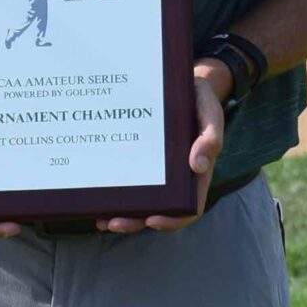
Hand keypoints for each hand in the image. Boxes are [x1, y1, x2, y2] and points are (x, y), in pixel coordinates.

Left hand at [96, 64, 225, 234]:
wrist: (185, 82)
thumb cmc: (200, 101)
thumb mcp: (210, 115)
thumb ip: (210, 138)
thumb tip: (198, 166)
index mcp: (196, 175)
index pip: (187, 208)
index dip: (171, 220)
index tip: (152, 220)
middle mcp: (174, 177)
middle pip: (157, 209)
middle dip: (135, 221)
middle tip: (113, 223)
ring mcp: (156, 169)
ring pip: (140, 199)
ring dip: (122, 212)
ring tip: (101, 219)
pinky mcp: (140, 155)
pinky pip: (127, 176)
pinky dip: (114, 188)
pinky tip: (96, 192)